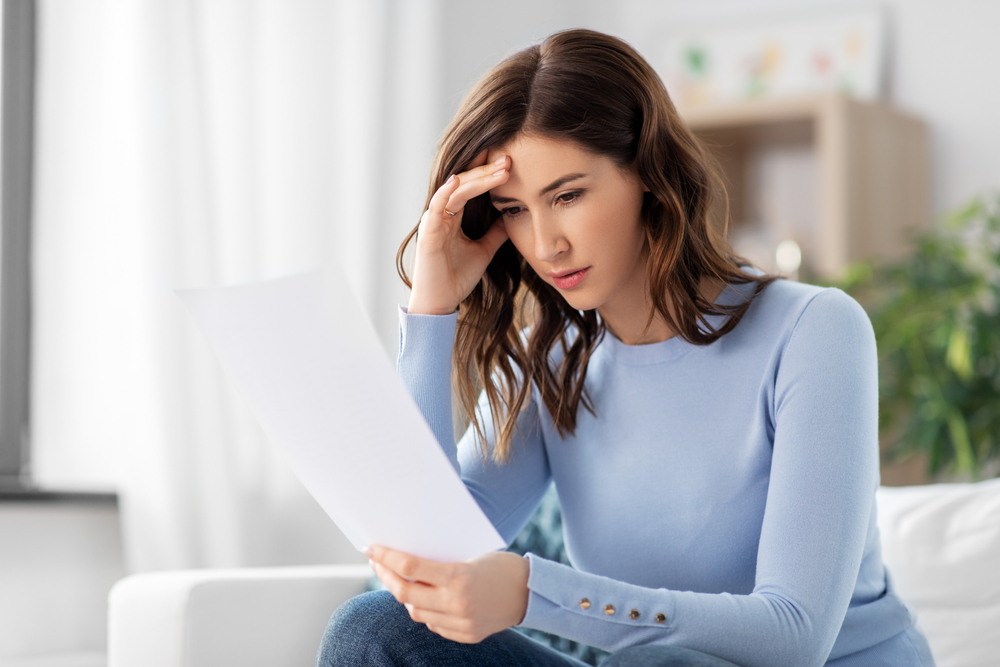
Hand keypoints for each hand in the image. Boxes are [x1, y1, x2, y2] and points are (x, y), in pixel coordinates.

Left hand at [367, 544, 529, 642]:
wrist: (531, 592)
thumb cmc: (500, 566)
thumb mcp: (469, 556)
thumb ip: (439, 565)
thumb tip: (404, 563)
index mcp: (458, 577)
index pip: (409, 568)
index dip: (386, 557)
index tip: (371, 549)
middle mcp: (457, 603)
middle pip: (405, 593)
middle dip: (386, 577)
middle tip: (377, 563)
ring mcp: (460, 623)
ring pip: (416, 612)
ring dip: (404, 596)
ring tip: (399, 580)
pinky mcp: (466, 636)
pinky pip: (433, 624)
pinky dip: (425, 610)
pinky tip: (425, 598)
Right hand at [407, 150, 510, 315]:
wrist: (441, 303)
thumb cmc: (456, 278)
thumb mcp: (484, 250)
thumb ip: (495, 233)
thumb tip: (512, 215)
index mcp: (453, 216)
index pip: (471, 187)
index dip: (487, 173)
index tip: (508, 162)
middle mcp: (442, 214)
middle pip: (465, 184)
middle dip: (487, 171)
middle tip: (508, 159)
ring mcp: (434, 221)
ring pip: (455, 191)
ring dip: (476, 178)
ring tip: (498, 168)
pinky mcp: (428, 233)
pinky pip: (435, 207)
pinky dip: (445, 192)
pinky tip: (457, 180)